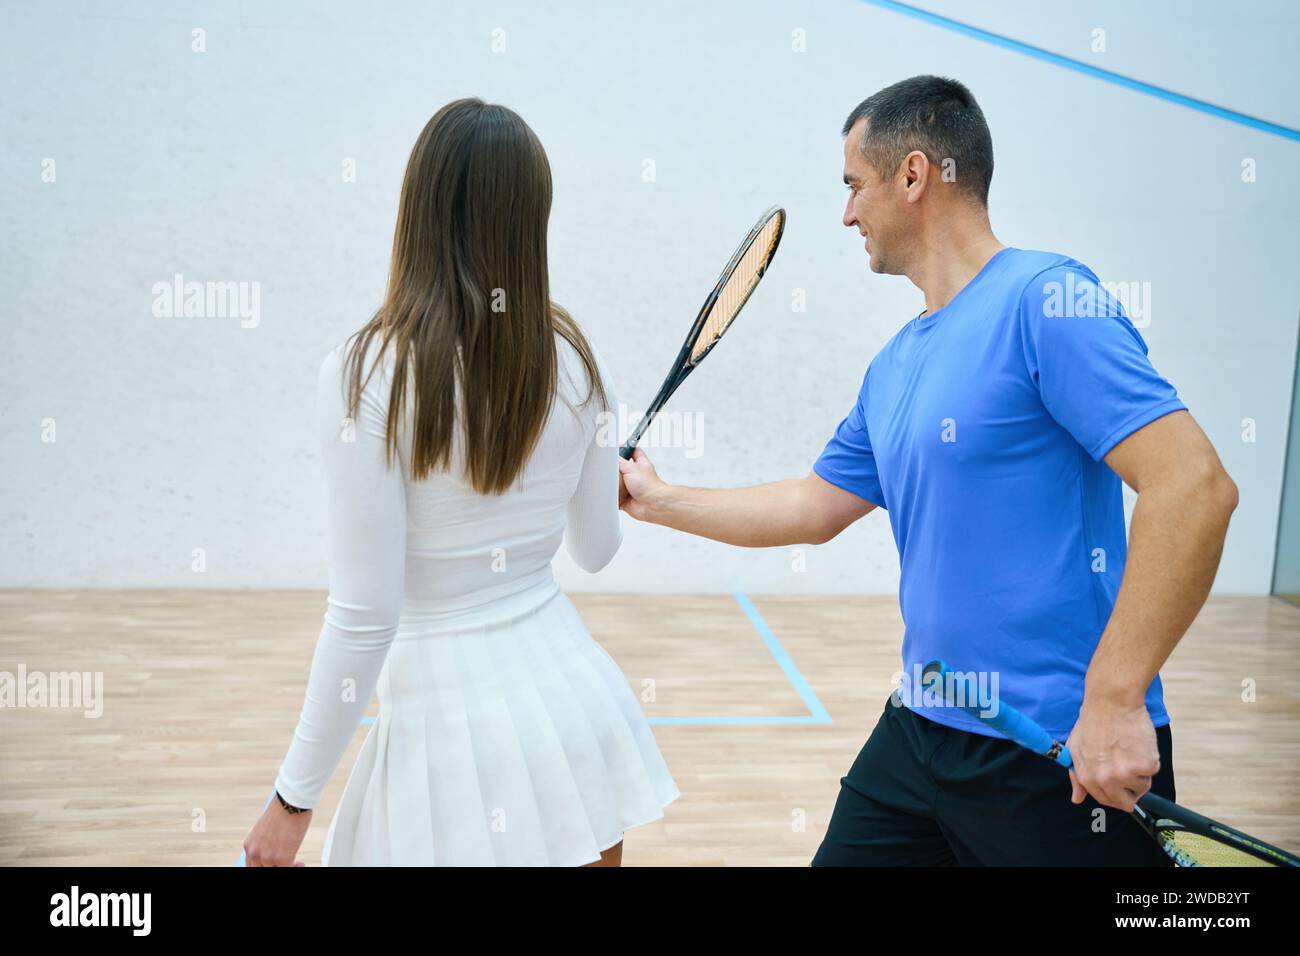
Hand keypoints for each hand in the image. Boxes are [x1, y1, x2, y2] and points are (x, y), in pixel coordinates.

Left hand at [243, 798, 311, 865]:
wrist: (290, 802)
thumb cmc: (283, 810)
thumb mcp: (266, 829)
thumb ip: (265, 842)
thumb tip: (274, 849)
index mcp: (250, 845)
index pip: (253, 864)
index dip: (265, 865)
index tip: (275, 863)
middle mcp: (255, 853)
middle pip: (261, 869)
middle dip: (274, 867)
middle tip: (285, 864)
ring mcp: (267, 857)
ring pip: (274, 869)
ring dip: (286, 866)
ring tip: (296, 863)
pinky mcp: (282, 859)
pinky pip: (288, 868)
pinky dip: (296, 866)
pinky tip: (301, 862)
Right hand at [617, 447, 665, 521]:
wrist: (652, 504)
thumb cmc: (649, 486)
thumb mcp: (631, 467)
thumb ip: (619, 461)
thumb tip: (611, 456)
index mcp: (639, 464)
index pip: (632, 451)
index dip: (624, 448)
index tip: (614, 447)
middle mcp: (634, 475)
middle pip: (619, 467)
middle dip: (613, 469)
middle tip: (610, 469)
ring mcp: (629, 487)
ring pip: (614, 482)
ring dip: (611, 483)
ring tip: (612, 483)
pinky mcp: (624, 499)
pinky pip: (612, 495)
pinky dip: (610, 495)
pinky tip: (610, 493)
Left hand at [1064, 697, 1158, 811]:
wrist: (1111, 702)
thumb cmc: (1093, 722)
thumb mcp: (1075, 749)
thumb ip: (1076, 776)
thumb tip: (1076, 799)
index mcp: (1088, 778)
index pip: (1105, 800)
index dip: (1114, 795)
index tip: (1120, 788)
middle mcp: (1106, 780)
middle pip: (1126, 803)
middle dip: (1130, 791)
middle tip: (1131, 772)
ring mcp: (1126, 774)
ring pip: (1142, 786)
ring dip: (1140, 773)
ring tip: (1131, 750)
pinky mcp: (1145, 765)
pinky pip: (1153, 771)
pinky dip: (1149, 760)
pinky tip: (1138, 744)